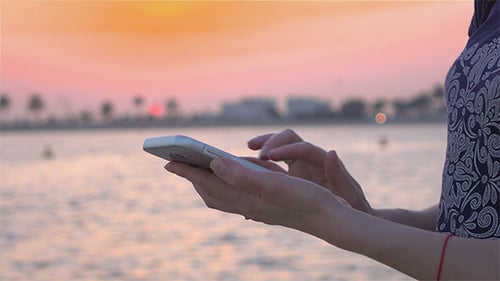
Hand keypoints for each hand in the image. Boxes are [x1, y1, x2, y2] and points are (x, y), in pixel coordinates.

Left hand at [164, 157, 346, 234]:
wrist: (330, 219)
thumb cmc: (306, 200)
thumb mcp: (274, 184)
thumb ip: (242, 175)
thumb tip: (213, 164)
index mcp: (245, 199)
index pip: (208, 183)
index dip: (187, 172)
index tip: (167, 162)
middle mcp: (247, 205)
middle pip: (211, 193)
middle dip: (193, 178)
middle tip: (179, 164)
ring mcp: (257, 207)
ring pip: (224, 195)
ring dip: (209, 182)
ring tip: (201, 168)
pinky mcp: (267, 206)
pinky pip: (238, 195)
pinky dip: (228, 184)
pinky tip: (237, 177)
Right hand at [248, 129, 372, 213]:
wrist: (353, 214)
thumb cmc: (354, 207)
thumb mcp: (350, 195)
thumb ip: (340, 177)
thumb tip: (331, 152)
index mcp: (323, 162)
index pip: (303, 148)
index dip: (286, 149)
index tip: (269, 155)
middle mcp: (311, 159)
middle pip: (288, 138)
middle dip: (271, 140)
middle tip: (254, 150)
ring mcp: (300, 165)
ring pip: (279, 146)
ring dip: (263, 145)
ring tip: (248, 150)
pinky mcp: (292, 174)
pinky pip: (275, 163)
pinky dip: (262, 162)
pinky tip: (247, 169)